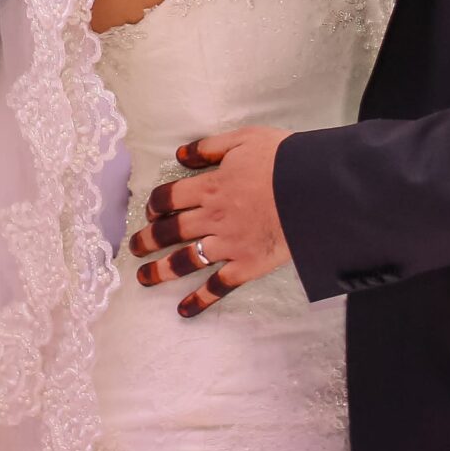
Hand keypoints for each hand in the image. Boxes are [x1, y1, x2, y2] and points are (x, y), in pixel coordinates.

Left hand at [126, 128, 291, 317]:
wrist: (315, 190)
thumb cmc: (283, 160)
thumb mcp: (244, 139)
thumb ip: (210, 147)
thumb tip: (181, 155)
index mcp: (210, 187)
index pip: (169, 197)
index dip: (155, 205)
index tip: (150, 212)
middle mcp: (212, 218)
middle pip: (170, 231)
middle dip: (148, 240)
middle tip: (134, 247)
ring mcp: (227, 245)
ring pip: (185, 260)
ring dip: (161, 270)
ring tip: (144, 278)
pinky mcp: (245, 266)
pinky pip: (217, 286)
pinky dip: (199, 300)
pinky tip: (183, 310)